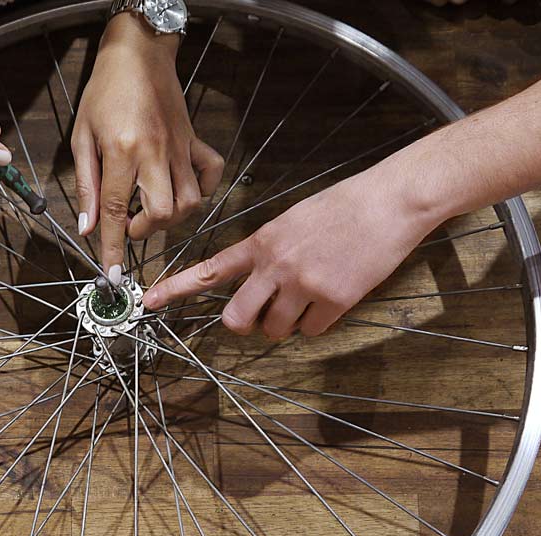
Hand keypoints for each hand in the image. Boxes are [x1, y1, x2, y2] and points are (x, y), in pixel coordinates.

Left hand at [72, 13, 223, 277]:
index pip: (117, 212)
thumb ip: (86, 185)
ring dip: (171, 218)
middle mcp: (156, 154)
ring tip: (151, 209)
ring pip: (190, 202)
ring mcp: (181, 149)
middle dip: (143, 232)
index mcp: (123, 152)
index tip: (112, 277)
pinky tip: (183, 190)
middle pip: (161, 214)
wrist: (137, 54)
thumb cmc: (104, 92)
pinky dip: (203, 190)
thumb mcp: (82, 137)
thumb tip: (88, 228)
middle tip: (128, 224)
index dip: (113, 249)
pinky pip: (212, 173)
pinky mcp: (195, 141)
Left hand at [142, 169, 436, 337]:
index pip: (211, 269)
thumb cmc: (343, 207)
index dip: (177, 289)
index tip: (150, 302)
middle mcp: (276, 265)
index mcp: (262, 242)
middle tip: (260, 316)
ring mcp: (304, 284)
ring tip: (308, 296)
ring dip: (286, 323)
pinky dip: (318, 322)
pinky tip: (332, 296)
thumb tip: (256, 283)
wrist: (391, 201)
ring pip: (275, 330)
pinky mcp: (335, 299)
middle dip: (245, 325)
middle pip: (237, 319)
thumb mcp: (291, 220)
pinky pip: (312, 331)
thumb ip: (267, 251)